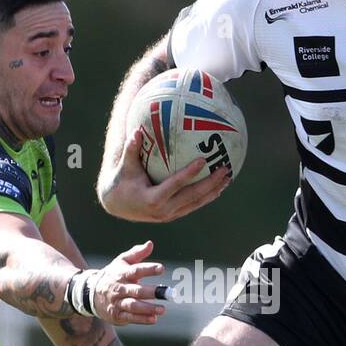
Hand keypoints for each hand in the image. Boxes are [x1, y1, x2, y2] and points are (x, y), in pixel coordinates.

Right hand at [90, 240, 166, 324]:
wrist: (90, 292)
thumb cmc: (113, 274)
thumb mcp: (122, 261)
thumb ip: (137, 253)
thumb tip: (150, 243)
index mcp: (122, 274)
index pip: (136, 270)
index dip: (148, 269)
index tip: (161, 268)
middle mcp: (120, 288)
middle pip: (136, 290)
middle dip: (152, 292)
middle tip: (166, 293)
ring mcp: (118, 302)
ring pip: (133, 306)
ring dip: (148, 308)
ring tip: (163, 309)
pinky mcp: (117, 314)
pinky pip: (130, 317)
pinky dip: (142, 319)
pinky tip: (154, 319)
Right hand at [103, 126, 231, 221]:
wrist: (118, 205)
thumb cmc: (122, 181)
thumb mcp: (124, 167)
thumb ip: (131, 150)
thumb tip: (137, 130)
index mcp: (152, 199)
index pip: (175, 185)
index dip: (189, 173)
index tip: (203, 160)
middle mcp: (164, 210)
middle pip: (192, 196)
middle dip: (210, 183)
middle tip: (224, 169)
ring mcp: (170, 214)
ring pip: (196, 203)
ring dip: (213, 191)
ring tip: (228, 178)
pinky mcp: (174, 215)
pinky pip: (194, 205)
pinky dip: (207, 196)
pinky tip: (218, 185)